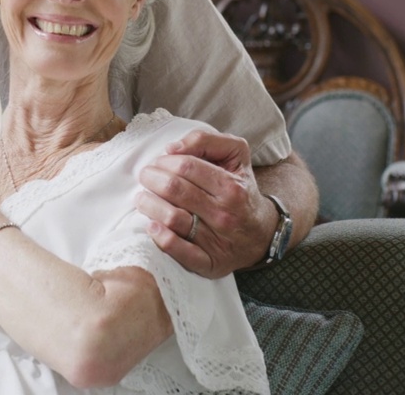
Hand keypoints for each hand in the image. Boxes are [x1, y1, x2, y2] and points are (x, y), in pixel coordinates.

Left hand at [136, 130, 273, 277]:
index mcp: (231, 186)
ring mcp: (217, 240)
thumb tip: (172, 149)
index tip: (157, 163)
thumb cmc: (241, 189)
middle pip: (175, 190)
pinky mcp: (210, 263)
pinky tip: (151, 226)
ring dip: (149, 205)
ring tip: (142, 198)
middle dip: (152, 179)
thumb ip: (206, 141)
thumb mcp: (236, 156)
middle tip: (145, 177)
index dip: (164, 162)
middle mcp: (225, 213)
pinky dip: (161, 238)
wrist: (262, 233)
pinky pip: (180, 252)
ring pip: (173, 219)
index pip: (186, 167)